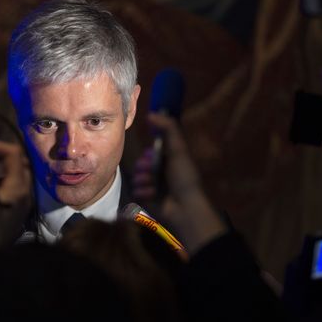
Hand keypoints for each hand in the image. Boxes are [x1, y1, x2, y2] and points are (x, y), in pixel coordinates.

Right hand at [133, 113, 226, 252]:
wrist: (184, 208)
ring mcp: (154, 187)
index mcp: (170, 161)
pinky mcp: (148, 199)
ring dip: (143, 180)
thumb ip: (168, 129)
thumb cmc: (184, 178)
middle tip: (150, 171)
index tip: (151, 155)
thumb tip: (151, 113)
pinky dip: (143, 192)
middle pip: (142, 164)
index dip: (149, 153)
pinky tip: (152, 196)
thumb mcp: (178, 149)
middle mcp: (162, 173)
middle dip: (144, 167)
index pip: (151, 152)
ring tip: (152, 186)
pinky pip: (136, 191)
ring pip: (138, 177)